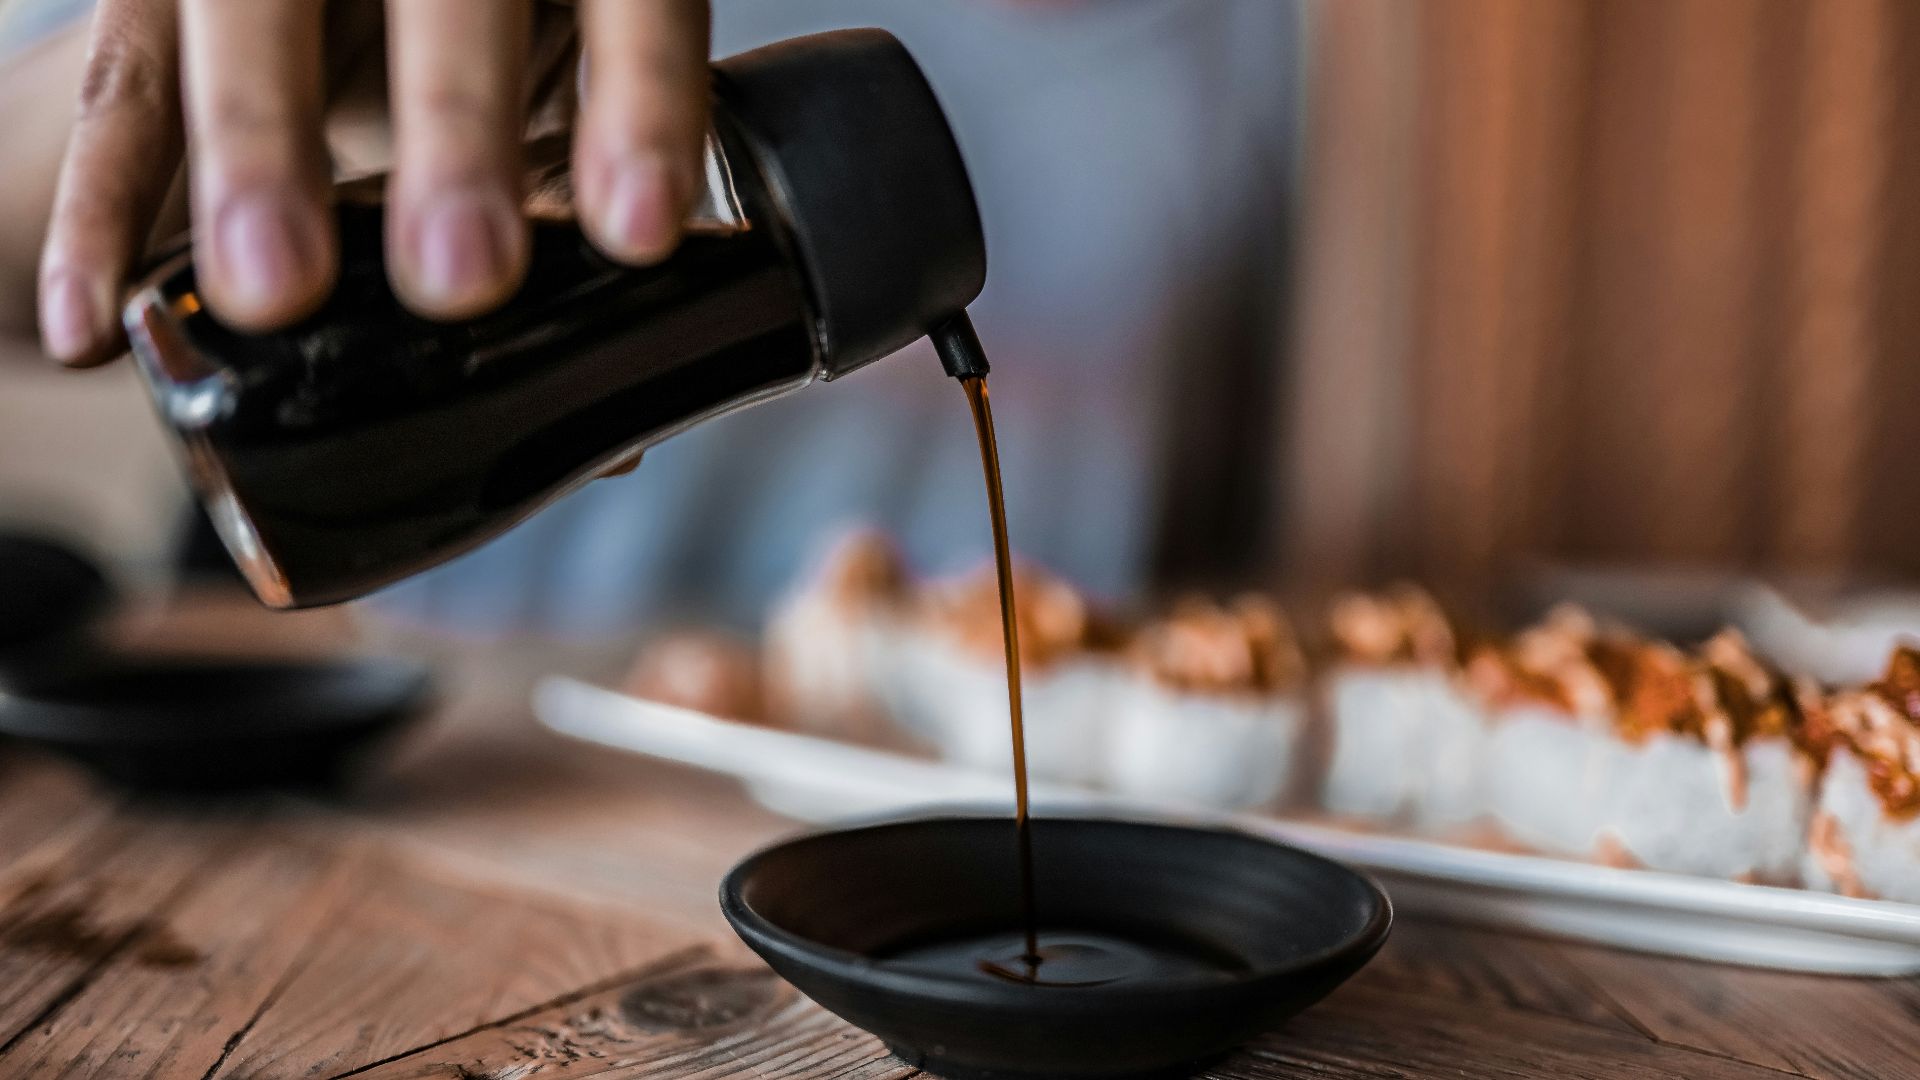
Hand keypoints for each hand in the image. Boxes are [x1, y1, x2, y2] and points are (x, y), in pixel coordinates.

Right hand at [36, 0, 710, 365]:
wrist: (350, 8)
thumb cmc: (479, 56)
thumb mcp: (549, 100)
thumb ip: (575, 212)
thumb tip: (605, 433)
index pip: (628, 3)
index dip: (641, 110)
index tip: (640, 233)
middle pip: (444, 0)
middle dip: (456, 130)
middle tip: (462, 279)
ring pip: (251, 17)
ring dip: (261, 151)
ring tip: (273, 291)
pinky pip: (121, 89)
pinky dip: (101, 204)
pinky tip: (92, 319)